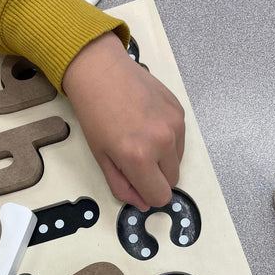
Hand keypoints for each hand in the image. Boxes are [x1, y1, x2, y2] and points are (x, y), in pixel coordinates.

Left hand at [63, 32, 184, 210]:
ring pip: (177, 161)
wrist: (101, 71)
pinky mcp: (180, 111)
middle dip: (155, 177)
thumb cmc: (94, 113)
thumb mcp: (101, 158)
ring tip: (140, 137)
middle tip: (135, 159)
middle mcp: (163, 142)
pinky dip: (167, 139)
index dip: (148, 194)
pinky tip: (147, 123)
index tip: (137, 183)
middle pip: (172, 181)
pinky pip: (180, 140)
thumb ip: (122, 186)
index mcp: (139, 158)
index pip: (160, 197)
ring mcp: (175, 125)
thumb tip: (142, 203)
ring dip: (163, 158)